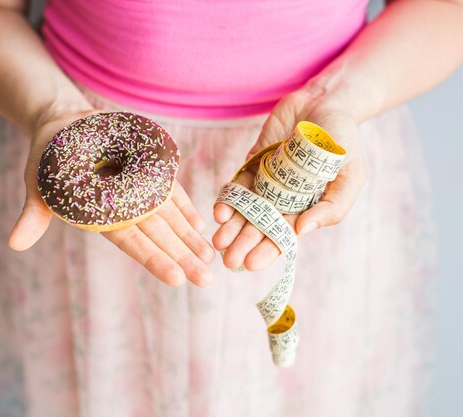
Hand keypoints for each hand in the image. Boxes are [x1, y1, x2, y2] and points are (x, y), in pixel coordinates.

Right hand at [8, 111, 215, 286]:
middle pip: (157, 235)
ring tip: (211, 257)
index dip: (153, 258)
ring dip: (190, 237)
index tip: (177, 279)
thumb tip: (14, 244)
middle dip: (182, 256)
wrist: (63, 125)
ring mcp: (138, 190)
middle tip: (207, 280)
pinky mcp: (147, 171)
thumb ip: (33, 215)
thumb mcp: (38, 185)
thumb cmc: (47, 157)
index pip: (131, 241)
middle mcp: (124, 207)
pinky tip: (201, 226)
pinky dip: (185, 206)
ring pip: (169, 217)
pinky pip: (170, 190)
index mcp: (101, 216)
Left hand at [212, 90, 365, 270]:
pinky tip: (220, 211)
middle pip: (260, 227)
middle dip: (243, 244)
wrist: (325, 102)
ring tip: (218, 242)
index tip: (251, 264)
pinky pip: (237, 186)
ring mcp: (266, 183)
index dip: (268, 250)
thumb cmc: (343, 141)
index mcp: (307, 209)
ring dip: (231, 227)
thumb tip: (302, 230)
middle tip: (228, 260)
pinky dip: (228, 199)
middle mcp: (283, 200)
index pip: (284, 236)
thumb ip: (332, 207)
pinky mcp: (252, 165)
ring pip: (244, 210)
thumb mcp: (351, 176)